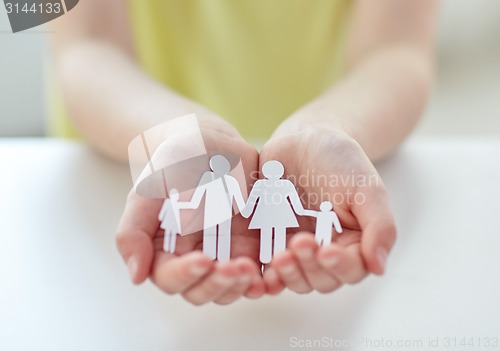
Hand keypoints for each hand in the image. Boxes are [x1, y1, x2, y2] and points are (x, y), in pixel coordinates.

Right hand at [116, 119, 264, 304]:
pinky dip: (266, 279)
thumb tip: (136, 277)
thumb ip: (134, 230)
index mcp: (166, 248)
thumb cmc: (175, 162)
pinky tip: (272, 271)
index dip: (185, 276)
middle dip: (218, 285)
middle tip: (235, 266)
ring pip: (230, 288)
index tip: (203, 259)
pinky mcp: (252, 245)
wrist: (213, 143)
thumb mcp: (149, 189)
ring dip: (241, 286)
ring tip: (251, 267)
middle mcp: (195, 256)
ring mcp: (225, 253)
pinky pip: (260, 273)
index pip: (170, 278)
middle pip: (202, 292)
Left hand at [260, 123, 395, 294]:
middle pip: (322, 280)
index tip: (326, 251)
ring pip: (296, 279)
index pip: (352, 269)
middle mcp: (327, 250)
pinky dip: (266, 277)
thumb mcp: (366, 187)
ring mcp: (297, 248)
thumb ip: (380, 226)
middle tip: (299, 243)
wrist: (302, 139)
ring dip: (289, 274)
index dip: (340, 266)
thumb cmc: (338, 159)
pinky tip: (260, 271)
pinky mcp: (271, 242)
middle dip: (310, 267)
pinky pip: (269, 269)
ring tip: (279, 257)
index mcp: (354, 241)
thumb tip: (380, 267)